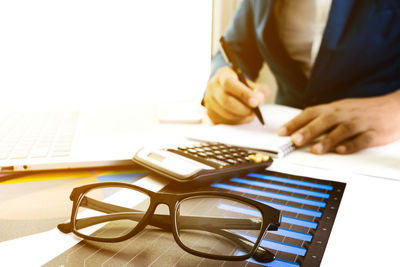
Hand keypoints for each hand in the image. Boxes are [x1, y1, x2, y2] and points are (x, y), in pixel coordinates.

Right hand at [204, 66, 268, 123]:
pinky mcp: (210, 113)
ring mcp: (209, 100)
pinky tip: (243, 117)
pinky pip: (224, 121)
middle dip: (243, 108)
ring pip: (225, 113)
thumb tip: (259, 98)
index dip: (243, 93)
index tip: (256, 101)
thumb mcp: (251, 83)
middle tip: (254, 111)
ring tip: (250, 114)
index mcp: (223, 74)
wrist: (230, 91)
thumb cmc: (242, 87)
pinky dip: (236, 122)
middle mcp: (212, 86)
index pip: (228, 83)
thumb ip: (259, 90)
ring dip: (241, 116)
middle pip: (226, 100)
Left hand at [278, 91, 399, 153]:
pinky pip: (362, 139)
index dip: (295, 122)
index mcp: (334, 108)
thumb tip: (298, 130)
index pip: (311, 113)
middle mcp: (344, 113)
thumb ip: (321, 119)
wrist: (394, 107)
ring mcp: (359, 122)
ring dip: (328, 140)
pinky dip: (351, 145)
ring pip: (342, 130)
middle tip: (294, 141)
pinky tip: (341, 151)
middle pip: (324, 120)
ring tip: (315, 150)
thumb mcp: (340, 110)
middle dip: (308, 130)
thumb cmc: (362, 111)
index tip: (282, 133)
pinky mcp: (374, 133)